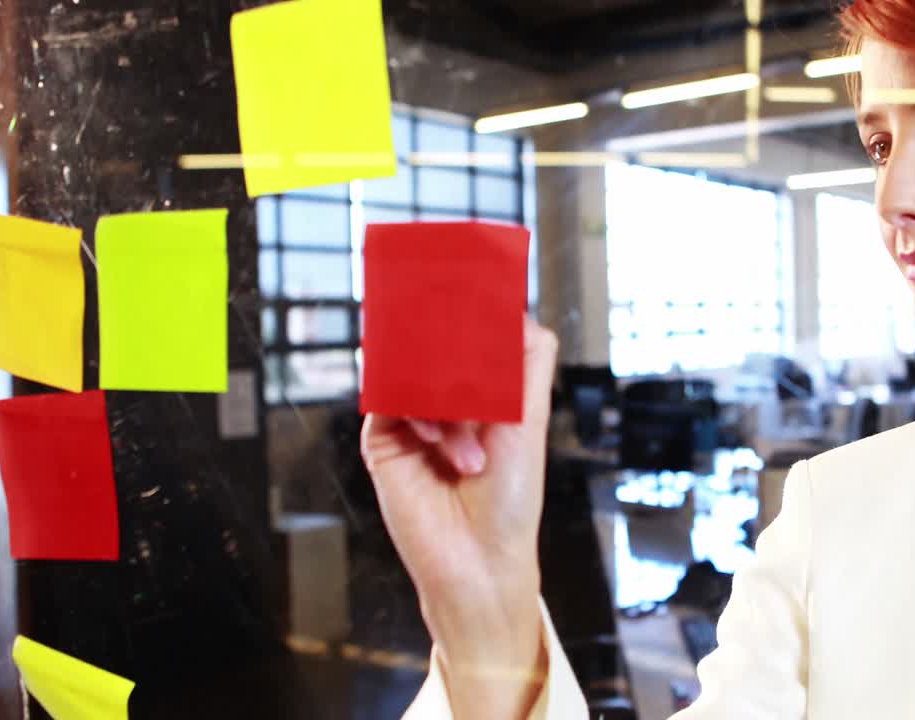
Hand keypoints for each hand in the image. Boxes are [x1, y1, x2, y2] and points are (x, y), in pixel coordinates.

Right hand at [360, 316, 558, 715]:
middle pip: (434, 344)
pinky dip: (415, 411)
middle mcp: (445, 401)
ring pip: (411, 368)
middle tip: (466, 359)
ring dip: (444, 400)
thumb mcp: (530, 420)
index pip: (469, 336)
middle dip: (451, 349)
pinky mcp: (383, 440)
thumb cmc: (511, 498)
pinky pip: (386, 398)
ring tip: (469, 454)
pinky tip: (438, 440)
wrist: (481, 560)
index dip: (470, 315)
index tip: (475, 293)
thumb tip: (519, 309)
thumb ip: (526, 362)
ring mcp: (412, 418)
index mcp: (482, 393)